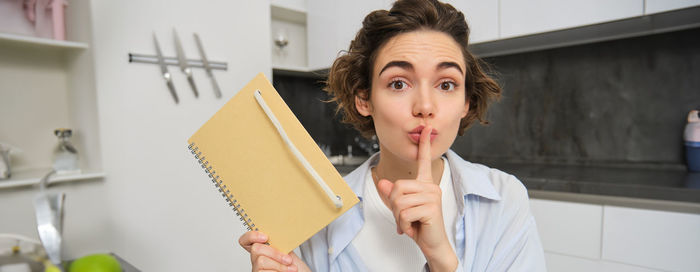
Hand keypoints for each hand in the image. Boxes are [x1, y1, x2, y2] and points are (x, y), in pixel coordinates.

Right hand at [238, 231, 310, 271]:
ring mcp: (256, 269)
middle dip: (275, 253)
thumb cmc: (293, 265)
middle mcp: (256, 260)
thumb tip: (281, 230)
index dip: (252, 236)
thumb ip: (280, 242)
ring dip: (280, 265)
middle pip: (256, 249)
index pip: (246, 240)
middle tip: (288, 259)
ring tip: (292, 269)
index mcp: (262, 249)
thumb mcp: (287, 250)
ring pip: (261, 261)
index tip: (265, 237)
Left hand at [376, 126, 457, 270]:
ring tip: (410, 223)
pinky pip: (405, 213)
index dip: (424, 144)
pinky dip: (403, 224)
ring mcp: (433, 196)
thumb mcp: (402, 208)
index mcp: (425, 184)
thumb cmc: (419, 225)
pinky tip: (413, 228)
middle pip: (397, 187)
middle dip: (394, 206)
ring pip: (399, 201)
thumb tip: (383, 182)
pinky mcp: (432, 208)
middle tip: (404, 217)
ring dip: (399, 217)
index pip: (424, 161)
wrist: (433, 244)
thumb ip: (393, 195)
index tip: (426, 128)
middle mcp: (431, 187)